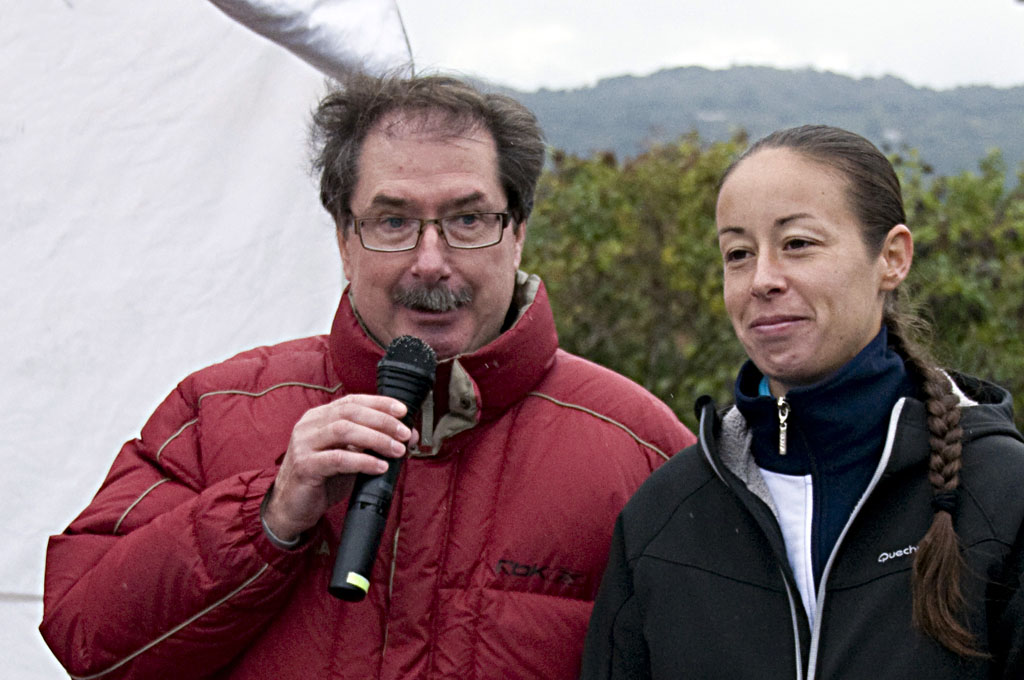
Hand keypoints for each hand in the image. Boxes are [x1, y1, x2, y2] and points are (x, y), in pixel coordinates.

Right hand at [262, 394, 413, 542]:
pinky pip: (337, 459)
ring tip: (397, 450)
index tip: (403, 411)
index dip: (380, 403)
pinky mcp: (304, 466)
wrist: (292, 508)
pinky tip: (379, 466)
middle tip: (405, 433)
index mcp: (319, 417)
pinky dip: (362, 461)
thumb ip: (373, 444)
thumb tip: (408, 436)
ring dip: (376, 438)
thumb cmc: (322, 480)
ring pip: (343, 430)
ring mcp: (304, 444)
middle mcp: (309, 426)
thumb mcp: (350, 456)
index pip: (352, 401)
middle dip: (382, 421)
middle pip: (350, 412)